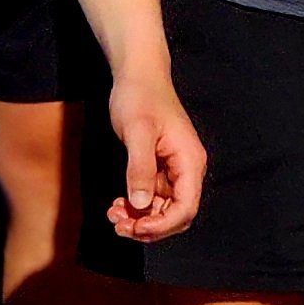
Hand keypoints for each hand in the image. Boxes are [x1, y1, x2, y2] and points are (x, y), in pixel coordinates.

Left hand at [106, 56, 206, 238]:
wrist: (138, 77)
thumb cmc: (140, 97)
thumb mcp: (137, 132)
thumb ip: (140, 168)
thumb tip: (142, 204)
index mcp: (189, 161)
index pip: (186, 207)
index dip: (162, 225)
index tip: (135, 227)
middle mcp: (187, 170)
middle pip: (177, 215)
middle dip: (150, 227)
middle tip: (120, 226)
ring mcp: (174, 171)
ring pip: (163, 211)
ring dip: (140, 220)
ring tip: (114, 215)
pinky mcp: (161, 170)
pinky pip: (153, 199)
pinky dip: (137, 208)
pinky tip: (119, 205)